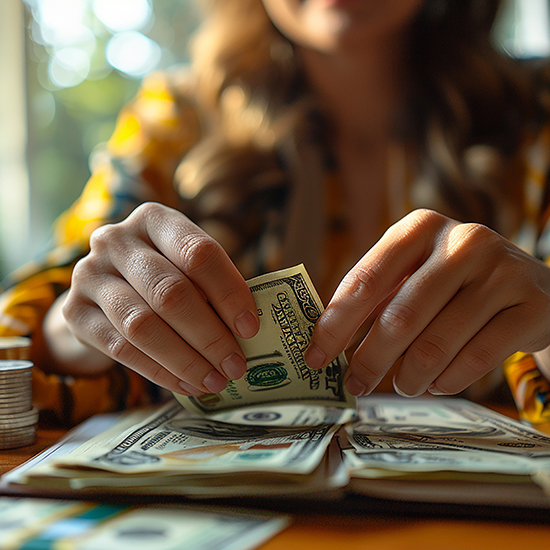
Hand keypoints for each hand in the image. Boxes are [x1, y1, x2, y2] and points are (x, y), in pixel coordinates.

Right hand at [62, 202, 258, 395]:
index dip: (228, 292)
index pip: (198, 252)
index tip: (250, 328)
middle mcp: (116, 240)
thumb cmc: (161, 275)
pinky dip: (160, 371)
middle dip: (209, 335)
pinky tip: (187, 385)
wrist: (102, 288)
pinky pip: (122, 349)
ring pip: (143, 325)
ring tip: (215, 381)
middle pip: (170, 292)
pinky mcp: (75, 311)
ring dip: (186, 360)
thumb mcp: (186, 267)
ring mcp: (89, 274)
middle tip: (235, 365)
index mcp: (154, 219)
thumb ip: (213, 288)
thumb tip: (248, 331)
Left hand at [304, 209, 549, 396]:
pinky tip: (436, 383)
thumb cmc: (454, 283)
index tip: (315, 357)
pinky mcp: (532, 306)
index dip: (336, 323)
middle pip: (400, 317)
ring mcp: (502, 272)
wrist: (532, 285)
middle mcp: (462, 241)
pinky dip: (446, 381)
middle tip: (355, 384)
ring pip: (436, 344)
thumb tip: (326, 342)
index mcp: (420, 228)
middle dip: (369, 360)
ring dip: (408, 377)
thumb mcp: (414, 274)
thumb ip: (376, 298)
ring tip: (402, 384)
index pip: (366, 280)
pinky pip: (476, 360)